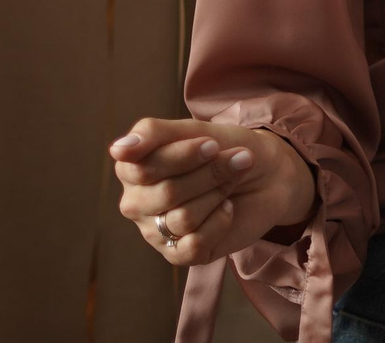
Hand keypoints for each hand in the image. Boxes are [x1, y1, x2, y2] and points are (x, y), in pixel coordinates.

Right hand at [111, 117, 314, 267]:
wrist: (266, 173)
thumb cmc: (223, 147)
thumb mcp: (193, 131)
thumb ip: (152, 134)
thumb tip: (118, 149)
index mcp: (131, 170)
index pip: (144, 168)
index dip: (184, 156)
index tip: (213, 144)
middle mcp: (137, 204)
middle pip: (167, 194)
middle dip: (208, 175)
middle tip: (235, 159)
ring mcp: (155, 232)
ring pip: (183, 219)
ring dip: (218, 194)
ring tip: (232, 181)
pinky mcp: (180, 254)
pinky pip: (193, 245)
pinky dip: (219, 222)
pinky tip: (227, 209)